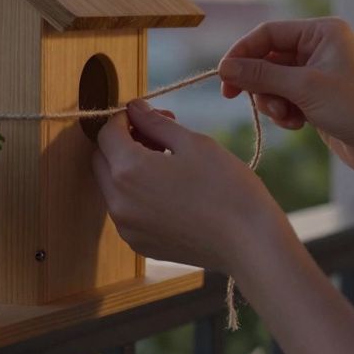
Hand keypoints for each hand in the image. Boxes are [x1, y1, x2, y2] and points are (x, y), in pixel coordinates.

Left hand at [91, 100, 288, 274]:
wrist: (250, 244)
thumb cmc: (227, 188)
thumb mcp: (193, 143)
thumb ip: (155, 123)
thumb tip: (134, 108)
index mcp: (128, 170)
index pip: (106, 133)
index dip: (125, 118)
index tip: (148, 116)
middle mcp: (118, 202)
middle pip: (102, 160)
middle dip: (123, 141)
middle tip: (159, 135)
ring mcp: (127, 227)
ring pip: (112, 186)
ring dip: (129, 168)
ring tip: (168, 161)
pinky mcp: (140, 244)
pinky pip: (126, 210)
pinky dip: (138, 193)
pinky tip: (170, 189)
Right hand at [218, 18, 353, 178]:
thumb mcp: (303, 88)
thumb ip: (261, 75)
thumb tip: (224, 68)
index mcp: (322, 32)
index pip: (268, 33)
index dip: (243, 53)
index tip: (223, 76)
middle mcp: (319, 47)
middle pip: (267, 58)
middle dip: (258, 82)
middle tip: (235, 97)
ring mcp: (317, 73)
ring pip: (273, 81)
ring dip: (271, 100)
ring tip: (285, 116)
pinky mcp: (316, 97)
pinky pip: (284, 98)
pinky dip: (283, 111)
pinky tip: (296, 124)